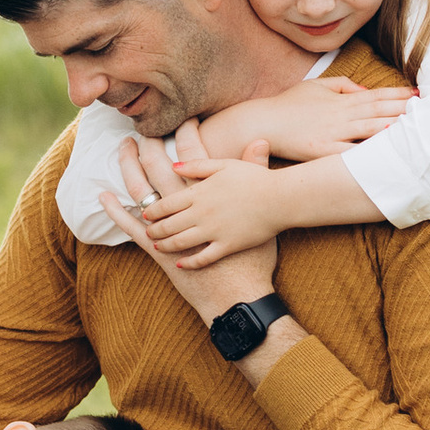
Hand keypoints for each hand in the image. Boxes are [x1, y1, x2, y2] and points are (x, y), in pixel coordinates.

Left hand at [132, 155, 291, 267]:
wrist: (282, 200)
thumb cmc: (256, 179)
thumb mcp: (225, 165)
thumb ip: (197, 165)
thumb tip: (173, 165)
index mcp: (199, 193)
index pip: (165, 204)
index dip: (152, 211)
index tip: (146, 214)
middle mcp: (202, 214)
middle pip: (168, 225)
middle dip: (154, 230)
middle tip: (148, 231)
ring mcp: (214, 232)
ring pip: (180, 243)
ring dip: (165, 245)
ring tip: (158, 246)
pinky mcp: (227, 247)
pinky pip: (203, 259)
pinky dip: (189, 263)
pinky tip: (181, 264)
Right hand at [226, 78, 413, 162]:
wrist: (261, 122)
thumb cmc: (287, 105)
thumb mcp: (314, 86)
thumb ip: (342, 85)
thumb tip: (364, 90)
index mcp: (340, 99)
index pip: (376, 95)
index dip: (399, 95)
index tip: (420, 95)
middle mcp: (340, 114)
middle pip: (379, 111)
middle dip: (405, 110)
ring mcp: (332, 132)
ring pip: (370, 128)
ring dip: (395, 126)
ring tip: (417, 126)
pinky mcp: (322, 150)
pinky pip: (350, 151)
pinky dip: (368, 150)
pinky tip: (385, 149)